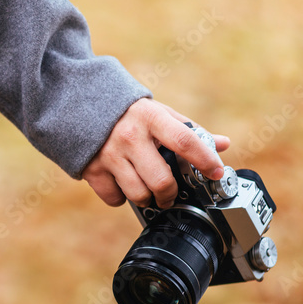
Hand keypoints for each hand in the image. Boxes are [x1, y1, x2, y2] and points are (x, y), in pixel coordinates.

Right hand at [81, 98, 230, 208]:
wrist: (79, 104)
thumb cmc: (128, 113)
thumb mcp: (158, 114)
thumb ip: (189, 131)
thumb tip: (223, 144)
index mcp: (151, 118)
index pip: (185, 141)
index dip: (205, 160)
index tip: (215, 173)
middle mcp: (130, 137)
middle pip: (161, 180)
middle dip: (170, 194)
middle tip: (170, 194)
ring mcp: (109, 155)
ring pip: (139, 195)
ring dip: (147, 199)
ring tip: (146, 191)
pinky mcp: (92, 170)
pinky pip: (115, 199)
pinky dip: (121, 198)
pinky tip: (121, 184)